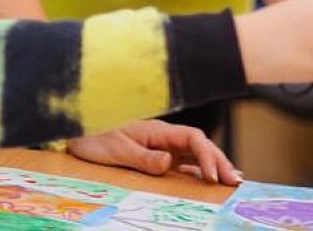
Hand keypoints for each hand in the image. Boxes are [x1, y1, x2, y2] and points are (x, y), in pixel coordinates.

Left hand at [65, 120, 241, 184]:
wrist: (77, 134)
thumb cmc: (94, 137)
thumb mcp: (117, 149)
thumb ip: (143, 156)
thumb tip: (168, 162)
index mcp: (157, 130)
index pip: (192, 138)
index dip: (207, 156)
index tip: (212, 176)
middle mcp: (163, 136)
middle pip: (200, 145)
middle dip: (219, 161)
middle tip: (235, 182)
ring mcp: (162, 146)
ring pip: (196, 153)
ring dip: (214, 165)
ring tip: (232, 181)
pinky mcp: (157, 155)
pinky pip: (184, 161)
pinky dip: (200, 169)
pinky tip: (210, 179)